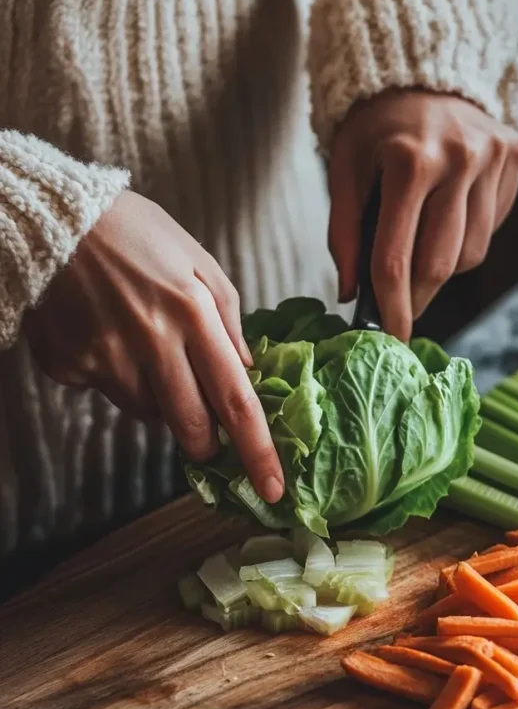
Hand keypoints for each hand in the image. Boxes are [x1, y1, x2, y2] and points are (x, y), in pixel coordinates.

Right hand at [24, 191, 284, 503]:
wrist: (53, 218)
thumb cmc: (134, 233)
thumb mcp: (197, 261)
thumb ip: (229, 317)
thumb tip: (247, 371)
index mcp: (193, 313)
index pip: (236, 399)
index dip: (258, 450)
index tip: (273, 489)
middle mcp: (152, 341)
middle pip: (191, 426)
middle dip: (206, 444)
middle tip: (208, 439)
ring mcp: (107, 357)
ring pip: (147, 412)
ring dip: (158, 397)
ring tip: (143, 346)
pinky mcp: (69, 365)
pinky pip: (104, 392)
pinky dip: (113, 375)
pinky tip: (105, 336)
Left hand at [328, 90, 517, 339]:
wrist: (423, 65)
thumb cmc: (375, 125)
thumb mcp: (344, 168)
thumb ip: (343, 233)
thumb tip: (350, 293)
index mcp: (409, 161)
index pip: (397, 257)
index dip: (392, 306)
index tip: (390, 338)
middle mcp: (459, 158)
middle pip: (441, 263)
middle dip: (417, 297)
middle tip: (400, 311)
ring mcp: (493, 157)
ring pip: (472, 252)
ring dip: (443, 268)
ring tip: (420, 250)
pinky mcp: (513, 156)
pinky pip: (492, 226)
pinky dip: (466, 238)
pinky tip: (447, 218)